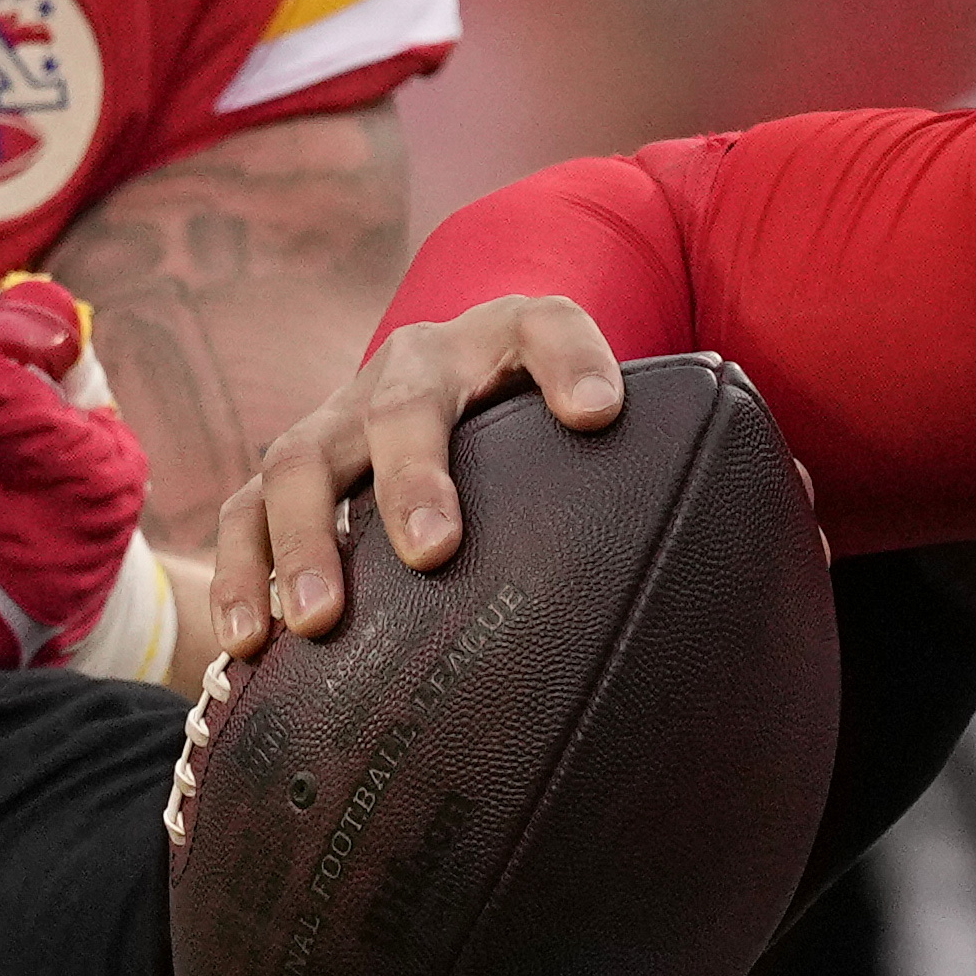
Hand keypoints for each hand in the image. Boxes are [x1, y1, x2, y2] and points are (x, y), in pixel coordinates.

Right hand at [205, 296, 629, 663]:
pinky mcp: (289, 469)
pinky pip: (243, 516)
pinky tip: (246, 648)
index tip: (598, 416)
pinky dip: (241, 576)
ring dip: (305, 542)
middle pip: (404, 406)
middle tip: (433, 551)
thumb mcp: (584, 424)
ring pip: (299, 460)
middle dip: (412, 477)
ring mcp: (338, 416)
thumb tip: (735, 538)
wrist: (457, 383)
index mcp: (502, 340)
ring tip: (317, 624)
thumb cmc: (540, 431)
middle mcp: (412, 366)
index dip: (571, 362)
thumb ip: (640, 460)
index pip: (547, 326)